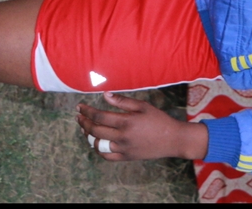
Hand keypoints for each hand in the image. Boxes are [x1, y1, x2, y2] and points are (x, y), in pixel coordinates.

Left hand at [77, 92, 208, 160]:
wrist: (172, 139)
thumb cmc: (158, 119)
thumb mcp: (143, 106)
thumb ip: (123, 101)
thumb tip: (105, 95)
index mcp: (126, 122)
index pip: (99, 116)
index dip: (87, 111)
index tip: (80, 107)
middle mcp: (122, 137)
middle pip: (95, 131)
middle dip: (84, 122)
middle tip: (79, 116)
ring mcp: (123, 149)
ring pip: (98, 145)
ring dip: (88, 136)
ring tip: (84, 128)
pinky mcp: (126, 157)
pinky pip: (106, 156)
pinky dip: (98, 149)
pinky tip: (95, 142)